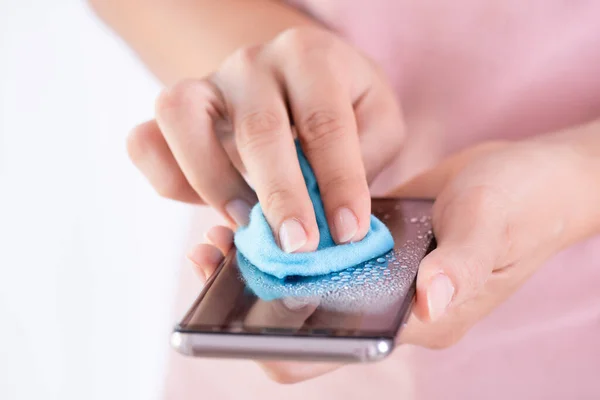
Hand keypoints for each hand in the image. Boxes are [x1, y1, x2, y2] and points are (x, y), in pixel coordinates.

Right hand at [127, 26, 403, 251]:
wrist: (297, 77)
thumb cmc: (341, 105)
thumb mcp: (374, 121)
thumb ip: (364, 160)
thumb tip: (335, 222)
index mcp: (309, 57)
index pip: (325, 123)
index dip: (339, 182)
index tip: (348, 232)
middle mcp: (251, 63)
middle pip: (258, 129)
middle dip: (280, 196)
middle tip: (298, 246)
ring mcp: (205, 83)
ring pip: (180, 117)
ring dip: (212, 182)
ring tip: (244, 224)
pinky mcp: (175, 113)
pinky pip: (145, 142)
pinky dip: (168, 180)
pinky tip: (207, 205)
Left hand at [188, 134, 598, 382]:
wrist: (530, 178)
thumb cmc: (522, 205)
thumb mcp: (492, 226)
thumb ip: (461, 265)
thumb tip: (428, 299)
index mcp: (418, 318)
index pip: (338, 351)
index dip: (282, 341)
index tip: (235, 310)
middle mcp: (390, 303)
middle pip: (309, 319)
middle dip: (256, 297)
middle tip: (217, 256)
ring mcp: (379, 273)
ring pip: (309, 282)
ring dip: (266, 263)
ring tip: (227, 231)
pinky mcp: (374, 244)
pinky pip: (324, 250)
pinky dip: (292, 236)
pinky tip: (264, 209)